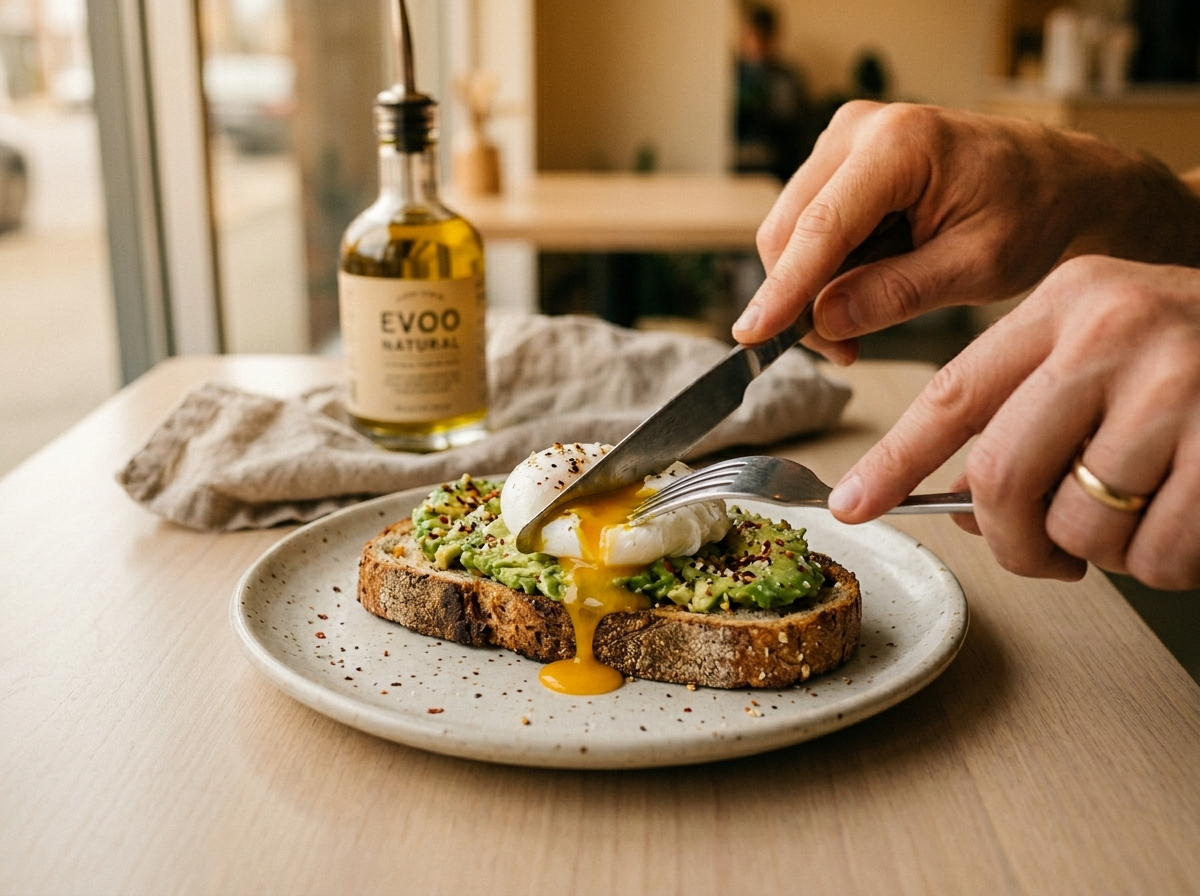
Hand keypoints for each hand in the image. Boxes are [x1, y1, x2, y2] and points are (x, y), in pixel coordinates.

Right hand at [733, 102, 1199, 360]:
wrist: (1060, 182)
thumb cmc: (1033, 213)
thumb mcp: (976, 267)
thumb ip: (896, 293)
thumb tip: (824, 320)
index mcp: (900, 145)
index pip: (819, 229)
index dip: (782, 291)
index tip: (751, 338)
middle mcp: (861, 130)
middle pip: (788, 231)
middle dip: (800, 300)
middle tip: (844, 350)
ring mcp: (845, 141)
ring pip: (790, 234)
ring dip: (812, 290)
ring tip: (861, 322)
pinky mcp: (841, 162)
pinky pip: (807, 228)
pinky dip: (823, 272)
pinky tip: (863, 288)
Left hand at [827, 256, 1199, 589]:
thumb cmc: (1192, 364)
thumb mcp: (1102, 355)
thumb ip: (1028, 417)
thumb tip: (966, 510)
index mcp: (1066, 303)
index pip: (951, 395)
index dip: (893, 461)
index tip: (852, 505)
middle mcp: (1116, 330)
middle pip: (1002, 473)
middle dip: (1010, 540)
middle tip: (1040, 556)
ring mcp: (1180, 382)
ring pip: (1079, 524)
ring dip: (1101, 550)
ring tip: (1142, 510)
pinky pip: (1157, 552)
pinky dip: (1163, 563)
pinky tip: (1188, 519)